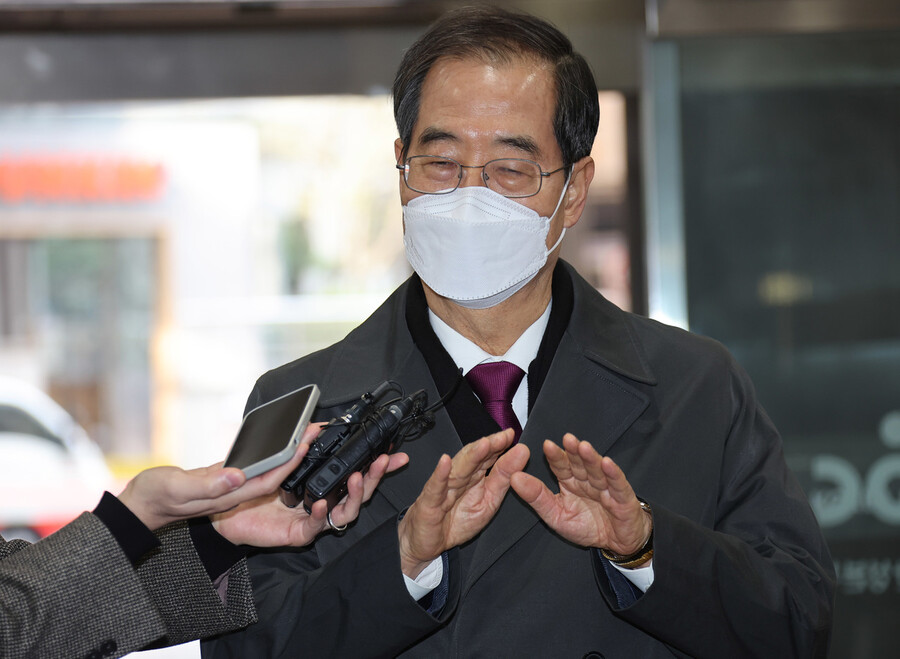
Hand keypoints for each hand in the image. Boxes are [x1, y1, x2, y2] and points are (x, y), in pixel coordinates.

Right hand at [117, 424, 317, 530]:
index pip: (266, 481)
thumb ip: (206, 485)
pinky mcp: (223, 479)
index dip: (287, 464)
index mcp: (227, 496)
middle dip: (297, 455)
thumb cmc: (154, 497)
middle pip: (274, 475)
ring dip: (287, 452)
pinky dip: (267, 453)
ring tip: (305, 431)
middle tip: (315, 431)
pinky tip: (278, 440)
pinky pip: (253, 466)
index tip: (304, 445)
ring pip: (266, 470)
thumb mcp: (177, 487)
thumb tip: (236, 476)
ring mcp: (230, 487)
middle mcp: (234, 493)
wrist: (141, 504)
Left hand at [212, 450, 408, 546]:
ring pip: (345, 513)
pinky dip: (320, 515)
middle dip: (375, 477)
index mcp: (326, 484)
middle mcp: (325, 503)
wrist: (227, 505)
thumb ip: (301, 442)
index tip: (396, 453)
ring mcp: (313, 519)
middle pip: (360, 494)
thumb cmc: (256, 483)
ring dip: (354, 495)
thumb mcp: (281, 457)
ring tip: (356, 477)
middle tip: (382, 461)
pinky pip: (314, 527)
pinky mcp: (297, 533)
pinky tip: (322, 503)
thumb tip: (317, 424)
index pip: (359, 474)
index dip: (379, 466)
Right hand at [398, 429, 529, 577]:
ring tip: (484, 444)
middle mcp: (458, 478)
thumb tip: (521, 454)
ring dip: (470, 456)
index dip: (499, 445)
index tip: (511, 435)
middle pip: (473, 458)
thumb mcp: (489, 502)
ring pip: (458, 470)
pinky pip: (435, 488)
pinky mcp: (429, 503)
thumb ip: (503, 479)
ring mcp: (443, 489)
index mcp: (474, 477)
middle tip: (503, 437)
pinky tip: (445, 462)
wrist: (427, 544)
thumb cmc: (456, 521)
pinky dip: (440, 475)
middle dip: (488, 446)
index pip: (487, 456)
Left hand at [510, 433, 650, 560]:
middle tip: (567, 439)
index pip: (561, 466)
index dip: (555, 456)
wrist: (616, 543)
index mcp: (570, 482)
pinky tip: (607, 463)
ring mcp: (606, 487)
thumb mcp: (555, 515)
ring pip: (597, 470)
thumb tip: (514, 478)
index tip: (547, 445)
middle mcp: (587, 480)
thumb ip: (536, 497)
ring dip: (591, 458)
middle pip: (580, 463)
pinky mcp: (623, 497)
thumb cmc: (587, 526)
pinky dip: (613, 474)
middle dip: (573, 451)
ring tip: (583, 447)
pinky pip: (618, 484)